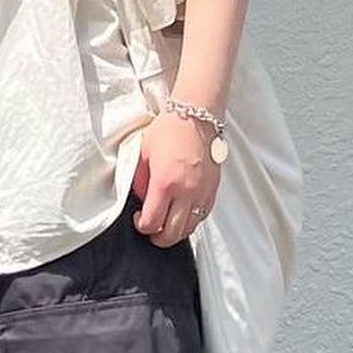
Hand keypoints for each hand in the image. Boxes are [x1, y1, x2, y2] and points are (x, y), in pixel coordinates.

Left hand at [129, 107, 219, 246]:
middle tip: (151, 230)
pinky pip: (202, 216)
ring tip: (167, 223)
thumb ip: (141, 181)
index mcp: (165, 183)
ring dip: (176, 231)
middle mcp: (186, 192)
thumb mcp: (143, 154)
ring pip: (189, 229)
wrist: (196, 115)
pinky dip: (191, 220)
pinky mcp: (212, 189)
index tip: (139, 219)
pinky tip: (182, 213)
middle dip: (158, 238)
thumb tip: (143, 200)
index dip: (142, 227)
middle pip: (172, 234)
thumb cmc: (169, 130)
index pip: (152, 223)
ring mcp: (202, 192)